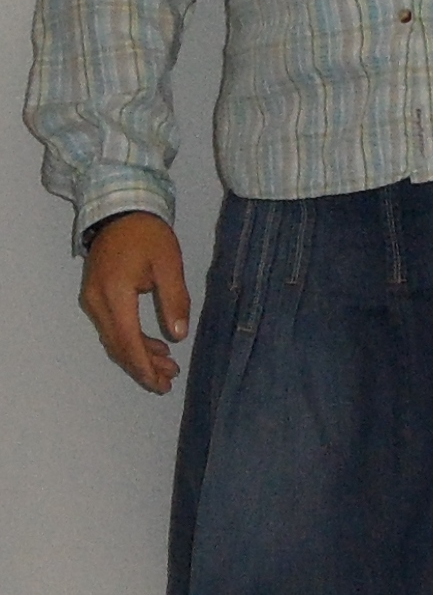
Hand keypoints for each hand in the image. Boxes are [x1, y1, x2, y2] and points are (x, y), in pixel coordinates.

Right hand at [80, 214, 189, 393]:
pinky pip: (112, 327)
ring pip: (115, 339)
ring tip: (168, 367)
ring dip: (139, 356)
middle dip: (143, 367)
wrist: (120, 210)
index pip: (128, 341)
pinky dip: (132, 340)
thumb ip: (174, 299)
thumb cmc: (147, 235)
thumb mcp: (168, 264)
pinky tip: (154, 346)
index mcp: (115, 293)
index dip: (144, 366)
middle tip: (168, 382)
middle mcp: (98, 301)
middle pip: (119, 346)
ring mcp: (93, 299)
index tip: (161, 384)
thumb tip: (179, 335)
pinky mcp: (96, 296)